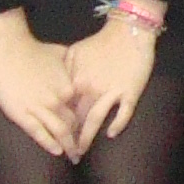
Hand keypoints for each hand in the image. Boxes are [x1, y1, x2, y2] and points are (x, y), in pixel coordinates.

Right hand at [0, 13, 81, 158]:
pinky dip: (49, 144)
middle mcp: (58, 100)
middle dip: (80, 139)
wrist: (9, 49)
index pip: (84, 109)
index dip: (88, 122)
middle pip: (74, 124)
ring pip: (60, 132)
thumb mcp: (62, 55)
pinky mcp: (22, 114)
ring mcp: (40, 108)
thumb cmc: (34, 49)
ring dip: (68, 147)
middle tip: (84, 150)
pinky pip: (39, 133)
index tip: (91, 131)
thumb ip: (73, 65)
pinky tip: (57, 152)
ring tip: (73, 157)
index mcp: (69, 87)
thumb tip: (82, 66)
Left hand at [67, 15, 156, 149]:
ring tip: (81, 152)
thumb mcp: (75, 52)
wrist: (128, 31)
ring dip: (87, 138)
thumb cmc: (100, 41)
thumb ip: (64, 71)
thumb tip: (55, 88)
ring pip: (96, 120)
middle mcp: (92, 89)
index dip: (57, 123)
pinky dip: (117, 125)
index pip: (64, 108)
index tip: (53, 136)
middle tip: (65, 152)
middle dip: (69, 138)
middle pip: (77, 118)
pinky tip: (111, 134)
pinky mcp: (130, 92)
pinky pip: (123, 113)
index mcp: (77, 81)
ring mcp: (112, 92)